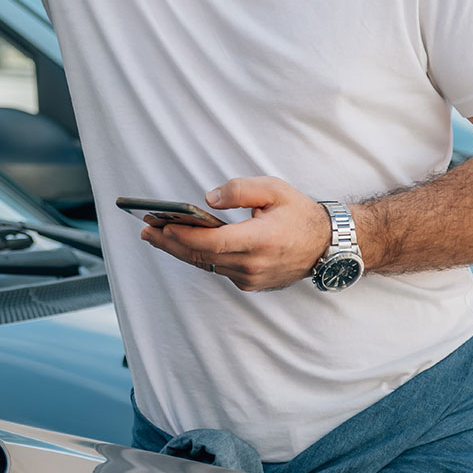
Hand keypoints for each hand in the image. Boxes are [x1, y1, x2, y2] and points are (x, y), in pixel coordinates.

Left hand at [139, 177, 330, 290]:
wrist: (326, 245)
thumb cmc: (299, 213)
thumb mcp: (274, 189)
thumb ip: (240, 190)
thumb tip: (209, 199)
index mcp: (261, 240)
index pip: (214, 243)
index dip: (185, 236)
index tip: (163, 225)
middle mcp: (254, 264)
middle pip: (202, 257)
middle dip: (170, 243)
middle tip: (146, 231)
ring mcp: (251, 278)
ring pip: (206, 265)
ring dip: (179, 251)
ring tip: (155, 236)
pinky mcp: (250, 283)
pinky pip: (217, 269)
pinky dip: (198, 257)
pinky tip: (182, 245)